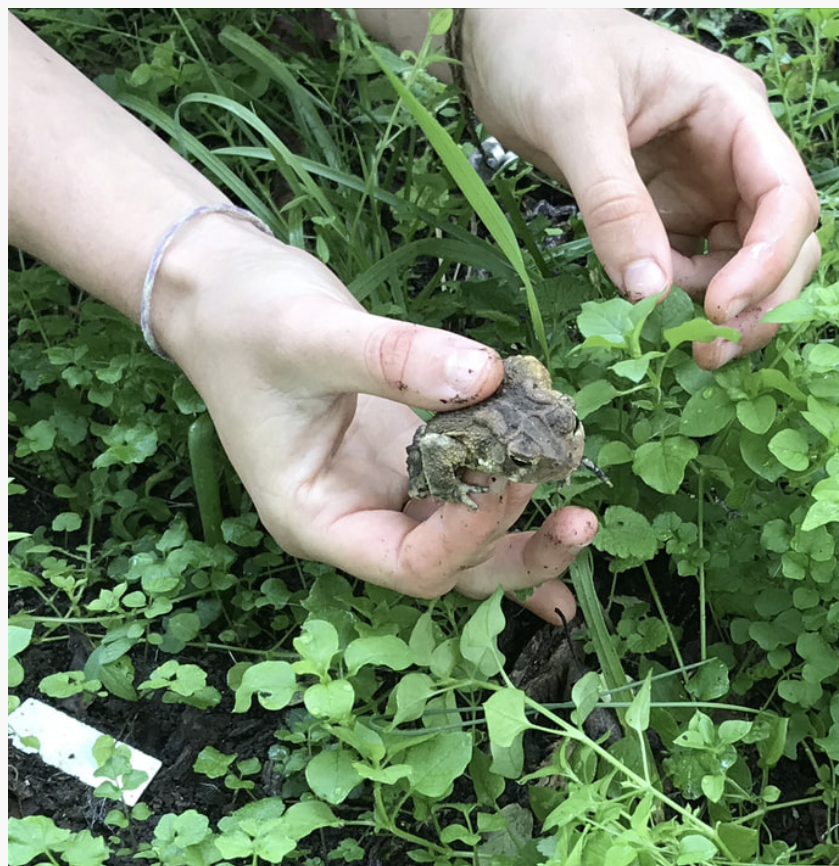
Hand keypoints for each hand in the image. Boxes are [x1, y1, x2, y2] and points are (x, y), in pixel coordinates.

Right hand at [152, 217, 596, 621]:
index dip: (467, 534)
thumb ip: (394, 357)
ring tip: (583, 514)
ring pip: (469, 544)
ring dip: (526, 534)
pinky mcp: (414, 461)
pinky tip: (565, 508)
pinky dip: (516, 502)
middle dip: (516, 551)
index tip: (511, 475)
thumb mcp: (308, 333)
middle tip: (578, 519)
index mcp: (318, 519)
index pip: (407, 562)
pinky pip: (472, 496)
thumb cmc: (244, 319)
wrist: (225, 293)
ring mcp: (388, 493)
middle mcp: (357, 521)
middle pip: (450, 570)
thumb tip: (488, 377)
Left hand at [460, 9, 820, 368]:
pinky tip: (651, 300)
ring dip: (726, 307)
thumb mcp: (574, 116)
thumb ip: (613, 202)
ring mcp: (706, 183)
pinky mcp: (672, 210)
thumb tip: (649, 291)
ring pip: (748, 262)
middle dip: (761, 298)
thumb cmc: (543, 45)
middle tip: (713, 349)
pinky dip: (686, 297)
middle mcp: (732, 151)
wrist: (500, 36)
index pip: (786, 197)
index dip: (768, 261)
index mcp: (733, 110)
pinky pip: (700, 266)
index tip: (721, 309)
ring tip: (674, 330)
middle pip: (784, 239)